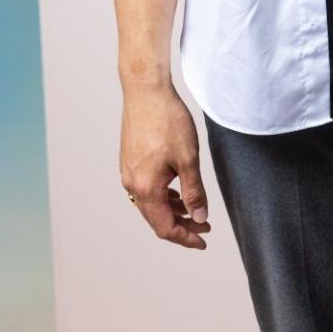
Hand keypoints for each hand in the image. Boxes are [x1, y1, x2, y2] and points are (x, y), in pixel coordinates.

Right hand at [120, 83, 211, 248]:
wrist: (146, 90)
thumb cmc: (167, 120)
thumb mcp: (188, 158)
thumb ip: (194, 192)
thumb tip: (200, 217)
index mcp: (146, 188)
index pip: (165, 227)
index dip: (185, 237)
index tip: (203, 241)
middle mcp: (133, 184)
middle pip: (156, 218)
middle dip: (181, 225)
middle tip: (204, 225)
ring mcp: (128, 172)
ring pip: (151, 203)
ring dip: (172, 210)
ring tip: (195, 209)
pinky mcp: (130, 159)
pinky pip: (146, 188)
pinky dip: (163, 195)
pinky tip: (177, 190)